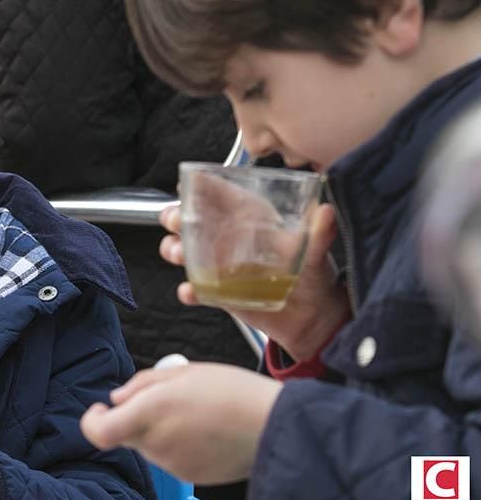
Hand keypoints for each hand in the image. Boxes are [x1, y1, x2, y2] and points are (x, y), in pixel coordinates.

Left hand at [80, 363, 281, 484]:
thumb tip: (117, 398)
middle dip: (137, 416)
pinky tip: (207, 428)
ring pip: (151, 445)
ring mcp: (173, 464)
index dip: (93, 420)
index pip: (100, 432)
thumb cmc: (232, 392)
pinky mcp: (190, 475)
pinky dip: (180, 442)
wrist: (274, 426)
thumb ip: (142, 384)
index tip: (101, 408)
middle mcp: (157, 443)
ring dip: (161, 428)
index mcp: (150, 413)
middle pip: (128, 434)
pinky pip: (172, 457)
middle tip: (168, 397)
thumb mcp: (183, 372)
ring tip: (197, 410)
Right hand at [159, 202, 350, 360]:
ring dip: (174, 249)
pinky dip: (189, 291)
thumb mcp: (315, 252)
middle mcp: (232, 238)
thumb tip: (326, 213)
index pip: (223, 194)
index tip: (189, 181)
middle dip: (177, 215)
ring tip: (178, 254)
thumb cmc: (314, 277)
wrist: (312, 319)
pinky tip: (191, 291)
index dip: (203, 185)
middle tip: (177, 219)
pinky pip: (196, 289)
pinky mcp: (220, 292)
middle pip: (194, 219)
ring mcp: (222, 265)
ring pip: (185, 251)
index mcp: (253, 219)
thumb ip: (319, 234)